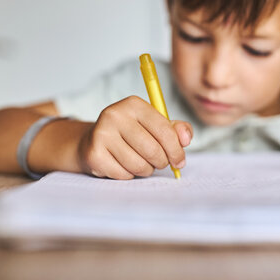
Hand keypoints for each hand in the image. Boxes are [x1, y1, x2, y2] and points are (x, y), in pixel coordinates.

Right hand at [77, 96, 192, 178]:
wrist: (93, 140)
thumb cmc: (132, 133)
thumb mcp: (155, 125)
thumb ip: (177, 130)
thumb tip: (186, 139)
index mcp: (134, 104)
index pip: (165, 131)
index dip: (176, 150)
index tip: (180, 161)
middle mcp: (115, 115)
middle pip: (152, 150)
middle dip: (162, 162)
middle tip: (160, 162)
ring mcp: (102, 134)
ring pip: (138, 165)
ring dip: (146, 170)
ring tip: (142, 163)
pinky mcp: (94, 154)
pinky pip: (124, 174)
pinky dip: (130, 175)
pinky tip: (124, 165)